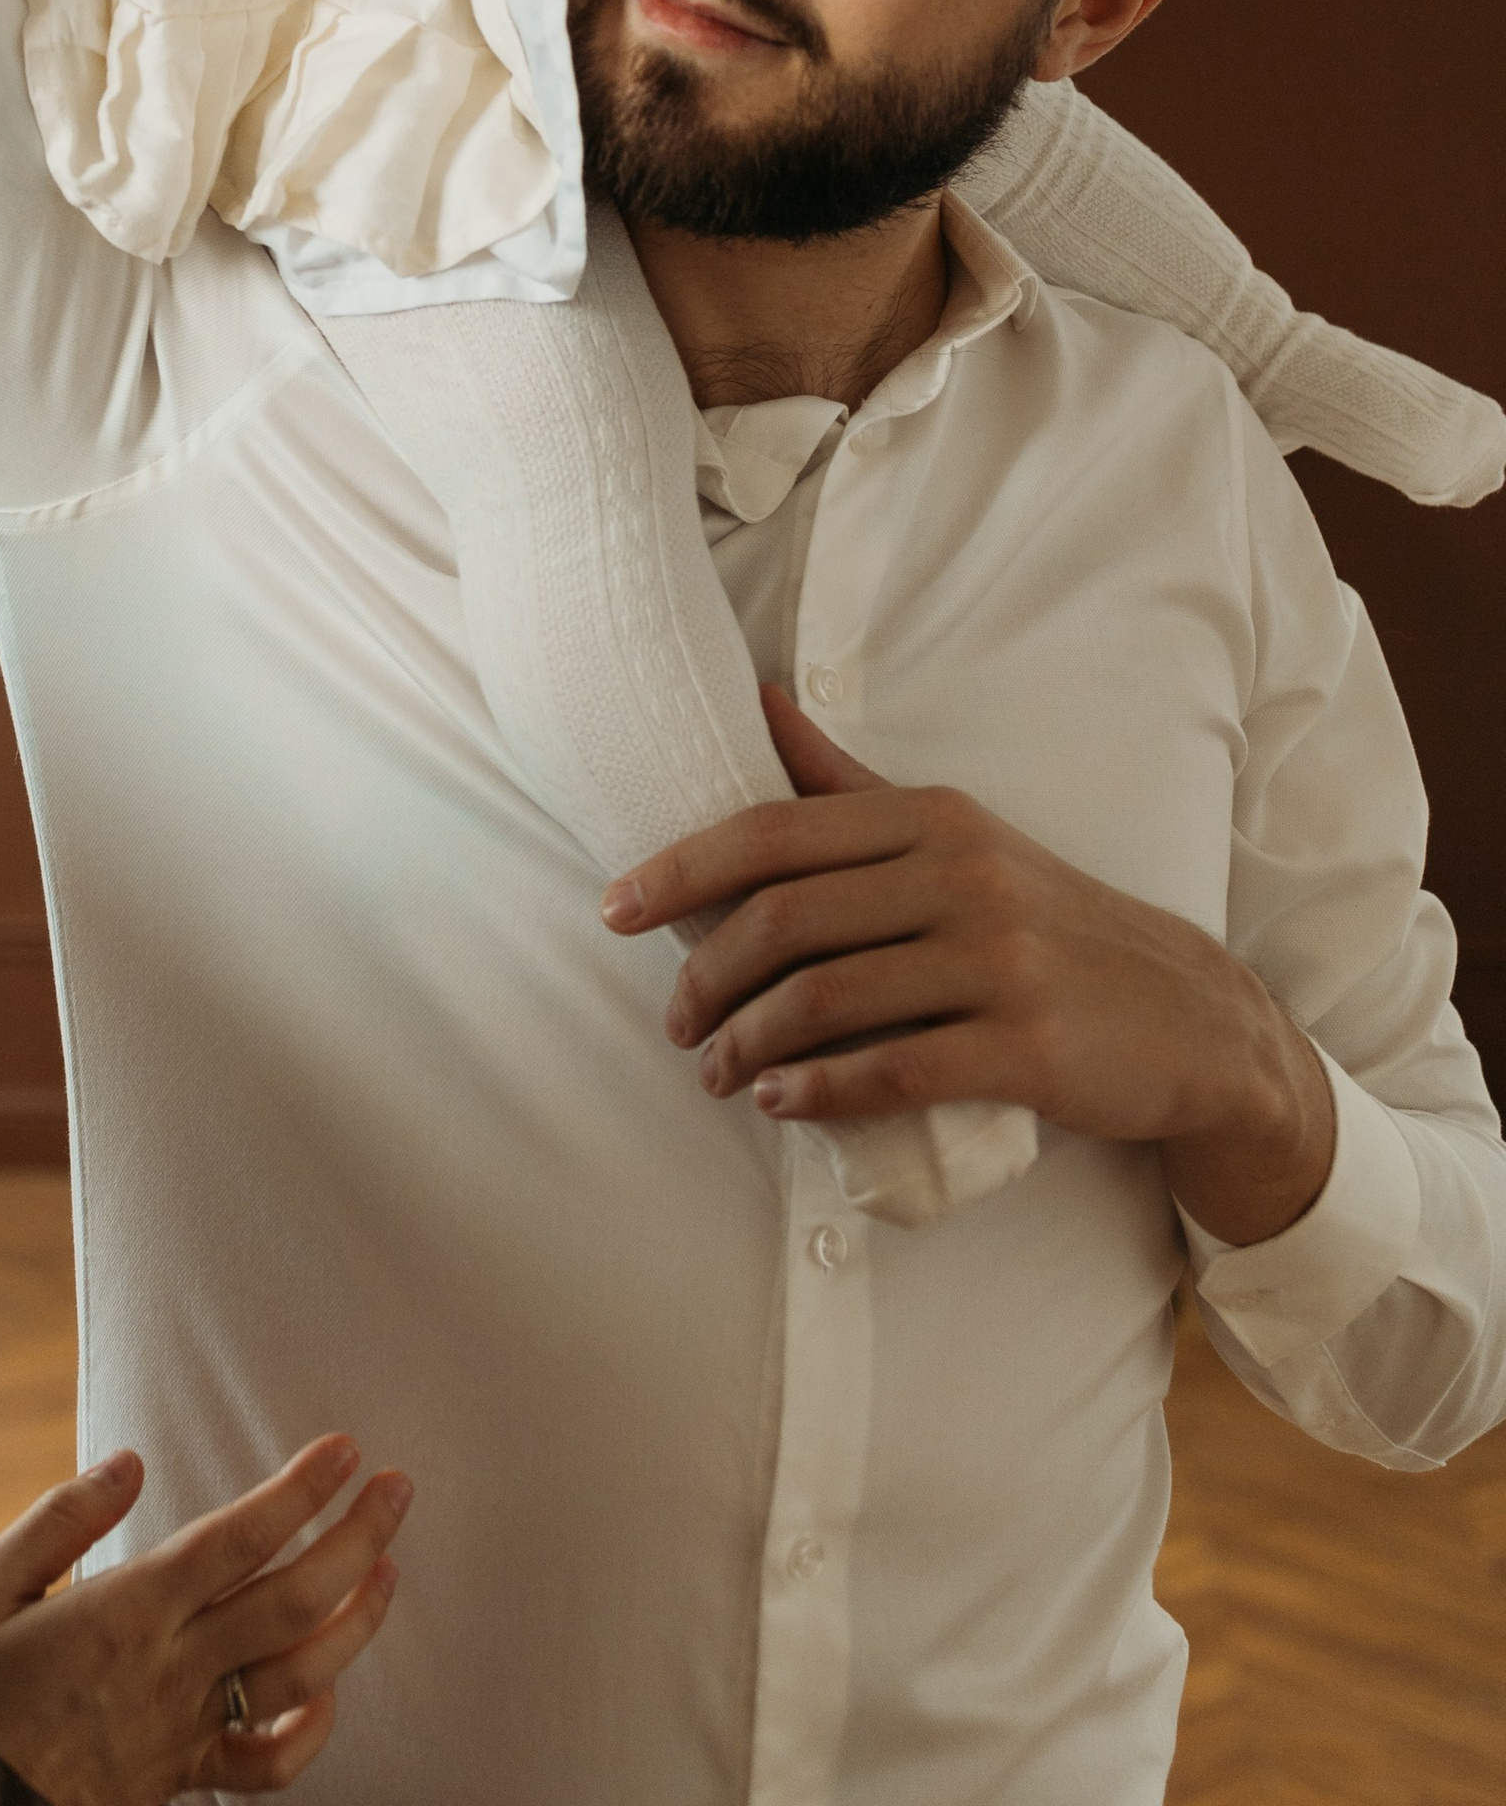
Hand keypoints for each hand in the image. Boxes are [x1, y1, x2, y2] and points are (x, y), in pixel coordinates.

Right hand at [0, 1436, 410, 1805]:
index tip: (345, 1449)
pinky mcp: (184, 1777)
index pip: (239, 1537)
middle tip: (398, 1489)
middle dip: (357, 1538)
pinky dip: (313, 1732)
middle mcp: (174, 1666)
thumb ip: (60, 1518)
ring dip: (356, 1619)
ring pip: (300, 1674)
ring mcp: (187, 1726)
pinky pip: (268, 1765)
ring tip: (390, 1569)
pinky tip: (328, 1691)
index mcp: (129, 1609)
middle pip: (293, 1596)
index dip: (300, 1491)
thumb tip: (129, 1464)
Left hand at [601, 683, 1334, 1247]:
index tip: (616, 910)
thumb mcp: (958, 836)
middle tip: (676, 1024)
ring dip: (748, 1045)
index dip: (681, 870)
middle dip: (705, 978)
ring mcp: (998, 961)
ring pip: (826, 999)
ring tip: (717, 1073)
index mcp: (933, 818)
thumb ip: (851, 785)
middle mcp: (962, 875)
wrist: (1190, 1015)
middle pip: (785, 920)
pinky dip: (818, 1090)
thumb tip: (758, 703)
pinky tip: (781, 1102)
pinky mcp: (1027, 1048)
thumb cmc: (1046, 921)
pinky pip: (893, 1070)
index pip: (774, 831)